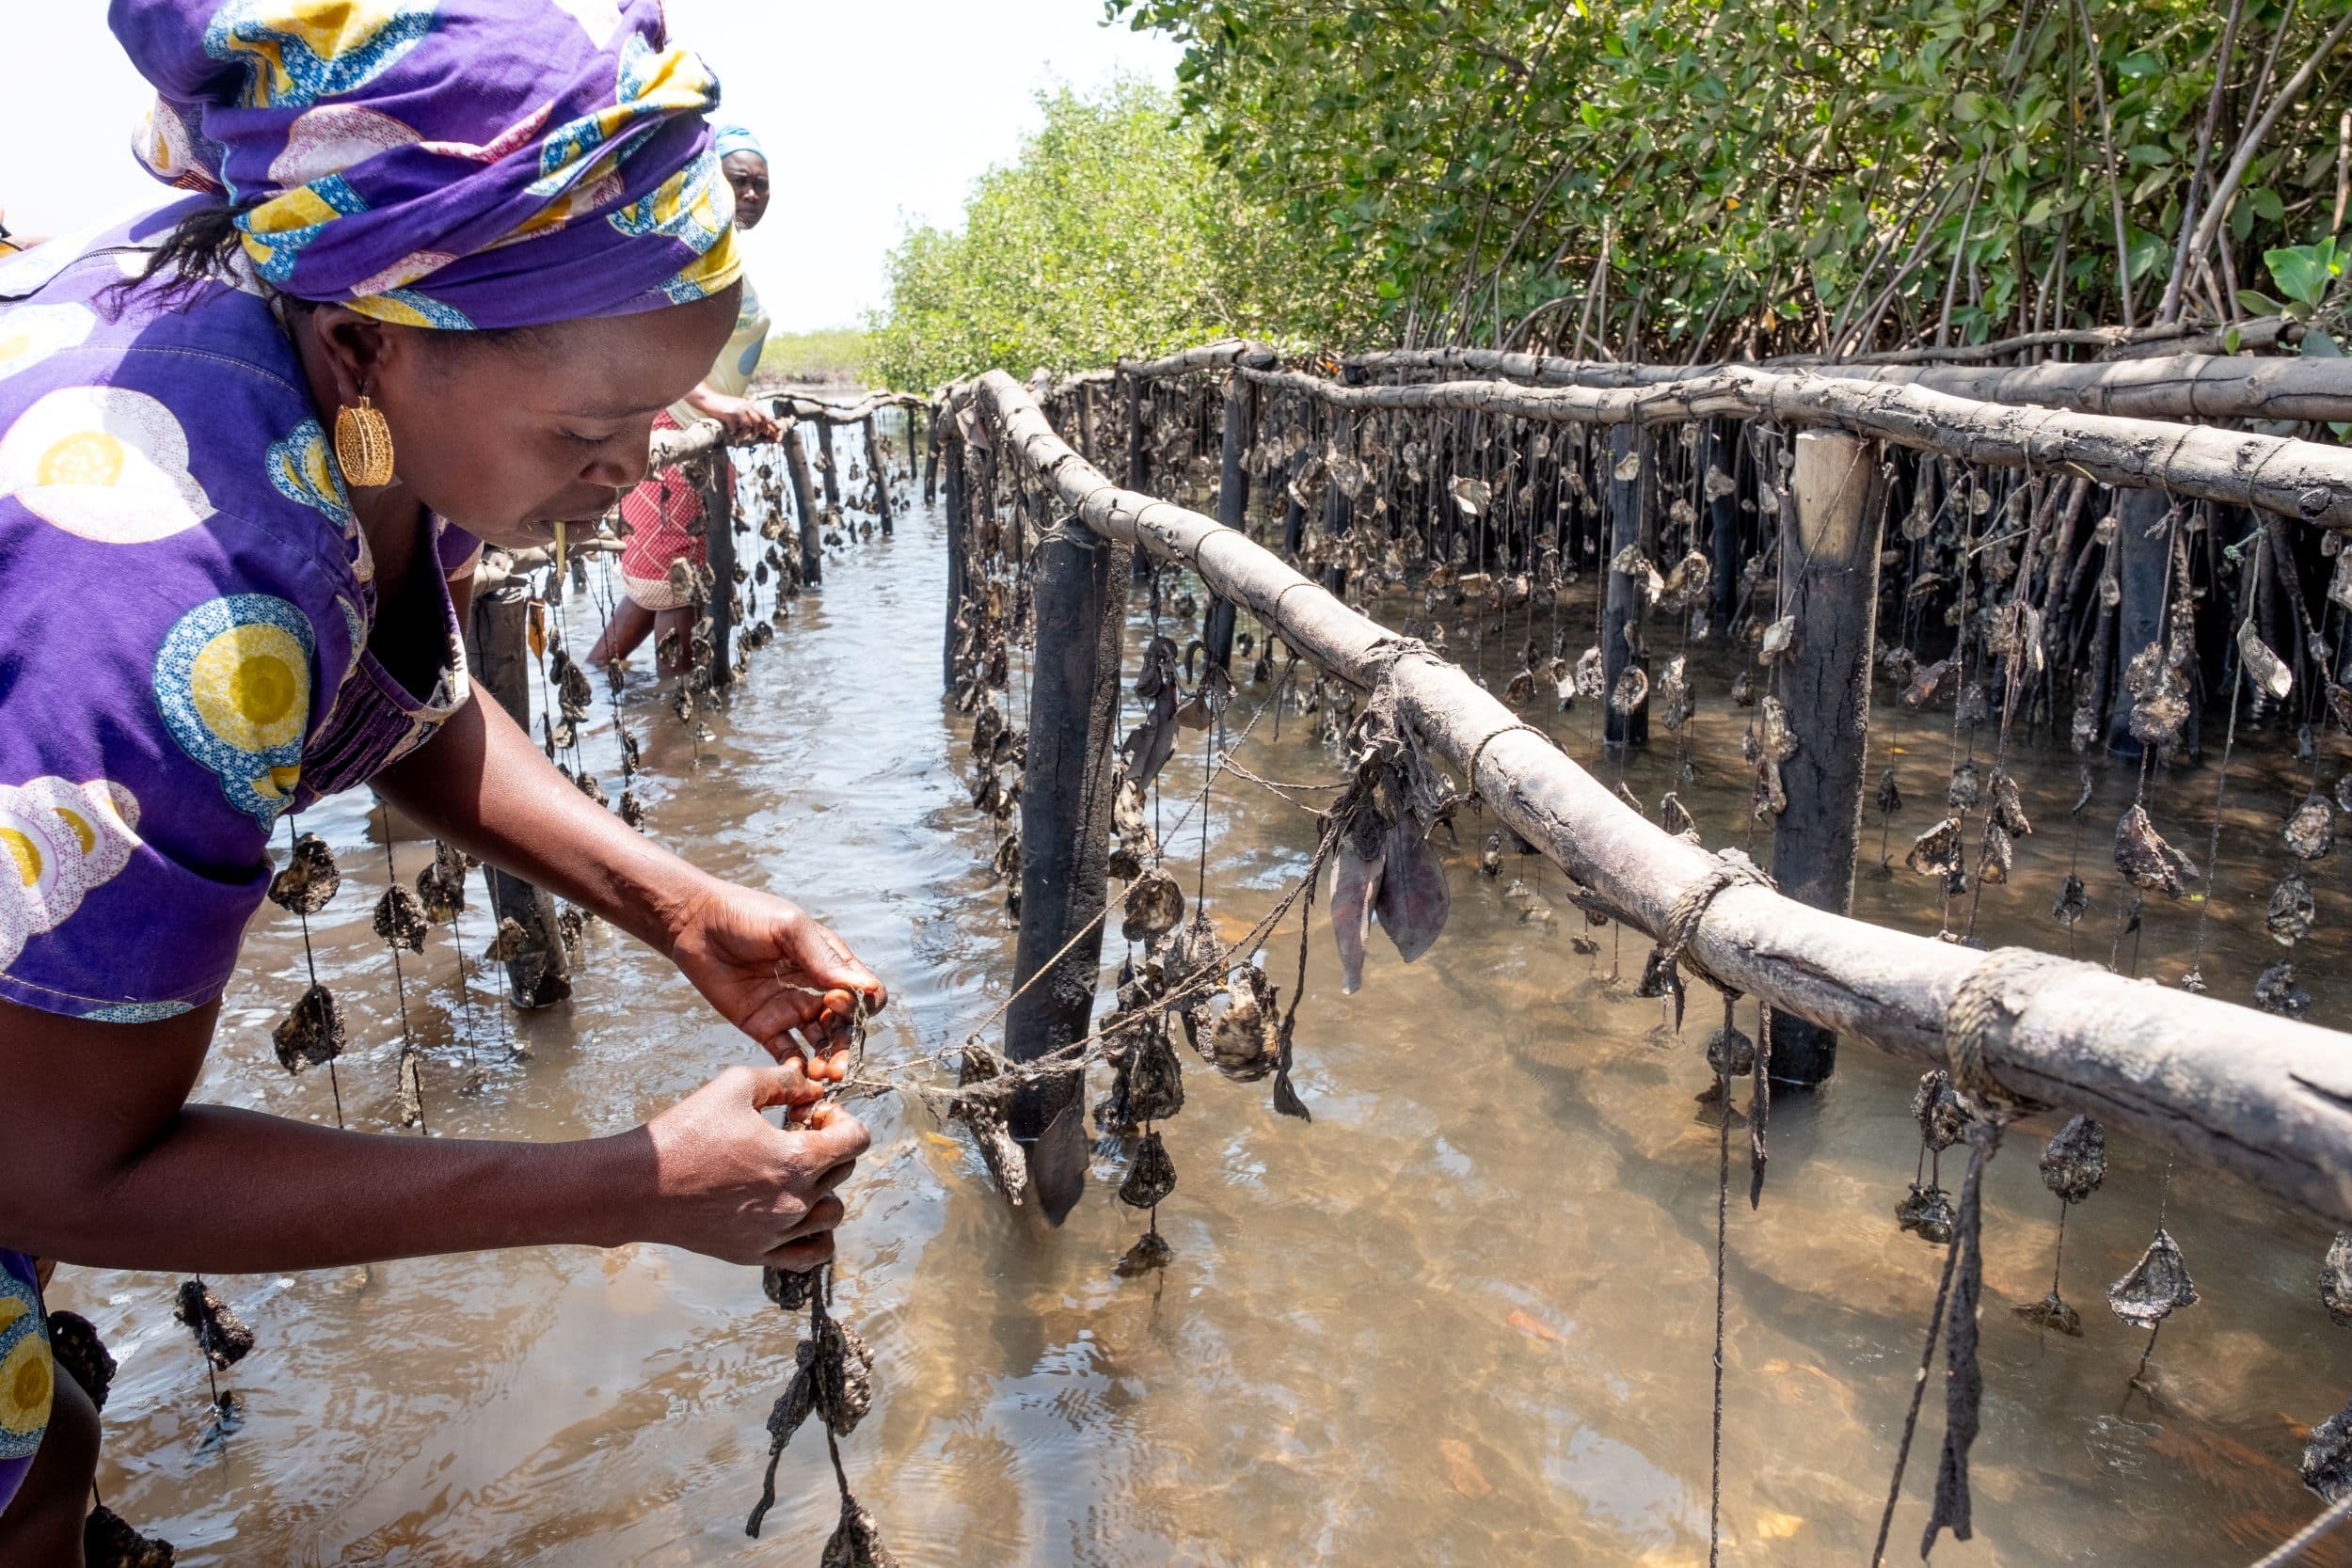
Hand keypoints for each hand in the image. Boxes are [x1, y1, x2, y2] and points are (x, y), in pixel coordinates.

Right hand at [629, 1065, 868, 1266]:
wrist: (640, 1187)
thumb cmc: (685, 1132)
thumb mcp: (736, 1085)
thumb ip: (785, 1081)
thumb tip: (814, 1089)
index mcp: (796, 1160)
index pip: (857, 1141)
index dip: (845, 1119)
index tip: (817, 1113)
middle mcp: (795, 1201)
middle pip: (844, 1172)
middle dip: (832, 1146)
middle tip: (799, 1133)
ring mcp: (777, 1233)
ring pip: (832, 1213)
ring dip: (825, 1188)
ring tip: (794, 1172)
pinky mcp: (757, 1253)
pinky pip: (811, 1253)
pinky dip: (817, 1235)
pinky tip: (799, 1214)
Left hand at [667, 878, 886, 1078]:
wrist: (694, 924)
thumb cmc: (744, 915)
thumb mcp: (789, 929)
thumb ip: (823, 959)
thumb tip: (865, 987)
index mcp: (829, 962)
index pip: (864, 992)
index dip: (859, 1004)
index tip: (836, 1001)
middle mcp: (815, 989)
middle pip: (845, 1025)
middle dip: (847, 1046)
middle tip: (838, 1065)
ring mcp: (790, 1010)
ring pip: (821, 1044)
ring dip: (828, 1062)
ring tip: (824, 1075)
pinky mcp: (764, 1026)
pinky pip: (787, 1054)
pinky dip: (796, 1069)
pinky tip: (795, 1076)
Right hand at [707, 393, 782, 443]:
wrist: (708, 399)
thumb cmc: (722, 404)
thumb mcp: (737, 405)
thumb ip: (746, 412)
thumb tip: (755, 424)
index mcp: (748, 404)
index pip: (762, 414)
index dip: (768, 424)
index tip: (770, 433)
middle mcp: (745, 406)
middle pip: (758, 421)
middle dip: (758, 431)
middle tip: (753, 437)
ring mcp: (737, 410)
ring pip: (748, 426)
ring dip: (744, 434)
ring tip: (739, 437)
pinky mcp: (729, 414)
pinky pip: (735, 428)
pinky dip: (733, 433)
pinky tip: (730, 433)